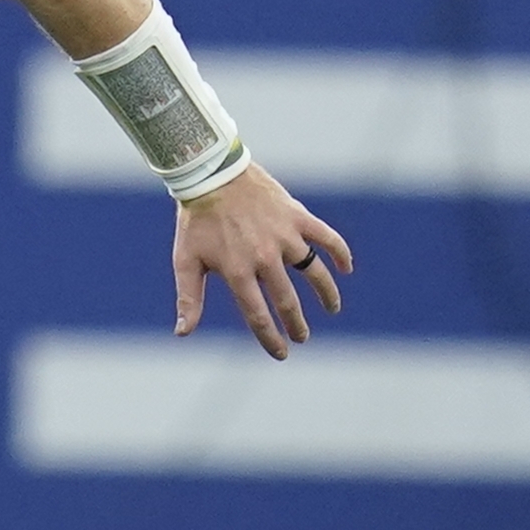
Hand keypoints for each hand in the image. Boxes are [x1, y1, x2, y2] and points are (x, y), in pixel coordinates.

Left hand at [173, 163, 351, 359]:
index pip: (259, 316)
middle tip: (303, 336)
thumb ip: (189, 298)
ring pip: (314, 273)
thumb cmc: (196, 221)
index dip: (271, 339)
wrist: (212, 175)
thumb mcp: (186, 261)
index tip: (282, 354)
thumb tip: (183, 333)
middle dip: (297, 324)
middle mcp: (265, 258)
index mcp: (238, 272)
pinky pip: (326, 238)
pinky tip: (346, 269)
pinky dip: (340, 254)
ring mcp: (284, 237)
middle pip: (288, 301)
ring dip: (326, 294)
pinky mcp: (297, 217)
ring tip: (332, 309)